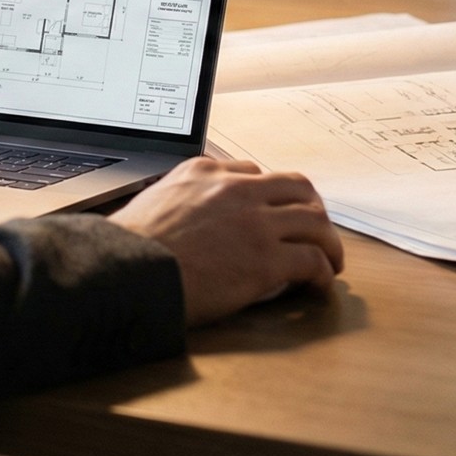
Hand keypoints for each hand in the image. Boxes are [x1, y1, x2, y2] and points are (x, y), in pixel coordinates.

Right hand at [109, 156, 344, 325]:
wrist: (126, 272)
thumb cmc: (129, 248)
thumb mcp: (153, 202)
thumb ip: (180, 200)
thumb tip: (189, 220)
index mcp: (203, 172)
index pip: (253, 172)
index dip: (270, 196)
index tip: (273, 213)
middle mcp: (234, 189)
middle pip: (296, 187)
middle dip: (312, 209)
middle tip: (316, 231)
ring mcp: (254, 222)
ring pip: (315, 220)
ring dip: (328, 241)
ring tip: (329, 259)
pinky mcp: (266, 259)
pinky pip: (313, 259)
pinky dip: (323, 271)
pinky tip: (318, 283)